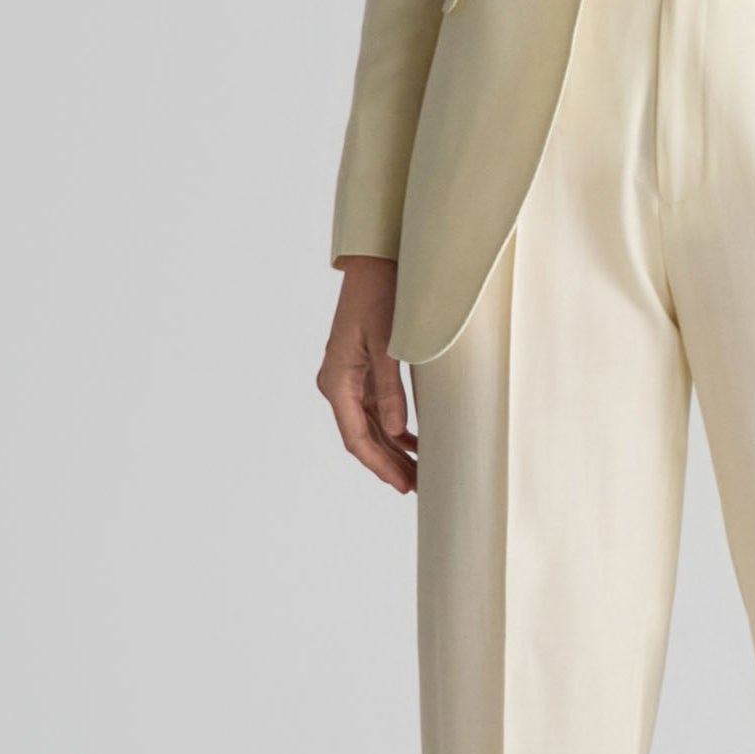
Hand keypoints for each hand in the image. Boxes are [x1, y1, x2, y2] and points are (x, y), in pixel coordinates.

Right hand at [317, 257, 417, 493]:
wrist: (373, 266)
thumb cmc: (380, 299)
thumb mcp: (388, 346)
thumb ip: (390, 390)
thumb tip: (395, 432)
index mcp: (337, 382)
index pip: (356, 437)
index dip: (380, 465)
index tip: (402, 485)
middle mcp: (337, 385)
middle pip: (362, 437)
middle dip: (388, 464)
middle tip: (418, 487)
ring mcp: (347, 380)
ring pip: (369, 427)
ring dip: (392, 450)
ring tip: (418, 472)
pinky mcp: (360, 372)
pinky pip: (374, 411)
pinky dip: (392, 429)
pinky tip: (412, 442)